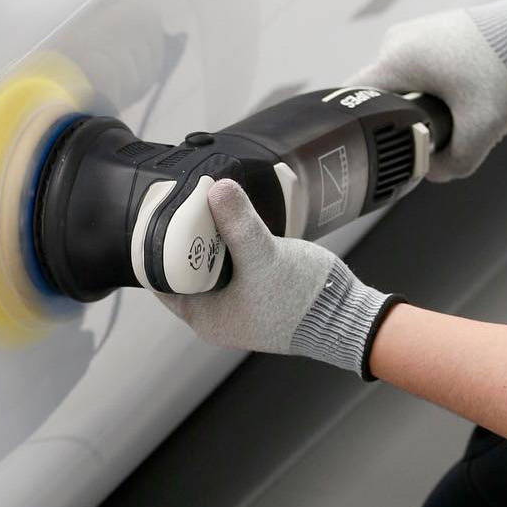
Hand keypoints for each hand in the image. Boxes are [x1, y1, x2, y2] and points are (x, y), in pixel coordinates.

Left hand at [157, 180, 398, 377]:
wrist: (349, 319)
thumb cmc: (304, 301)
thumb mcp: (264, 256)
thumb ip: (238, 223)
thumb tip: (215, 187)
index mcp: (205, 317)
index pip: (162, 278)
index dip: (156, 247)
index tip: (158, 216)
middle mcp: (216, 315)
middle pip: (184, 269)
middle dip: (183, 238)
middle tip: (182, 204)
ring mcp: (237, 305)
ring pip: (209, 265)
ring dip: (208, 240)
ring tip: (205, 207)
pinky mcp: (256, 294)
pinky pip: (231, 265)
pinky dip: (228, 246)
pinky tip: (231, 223)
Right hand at [351, 0, 506, 180]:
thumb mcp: (483, 127)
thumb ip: (455, 162)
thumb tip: (433, 173)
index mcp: (394, 60)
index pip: (354, 103)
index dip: (365, 131)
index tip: (384, 147)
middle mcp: (395, 42)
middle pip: (379, 96)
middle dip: (404, 117)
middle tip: (438, 127)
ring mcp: (412, 33)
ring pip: (400, 81)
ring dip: (420, 99)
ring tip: (456, 103)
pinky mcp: (429, 32)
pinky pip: (416, 66)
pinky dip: (433, 82)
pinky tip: (461, 88)